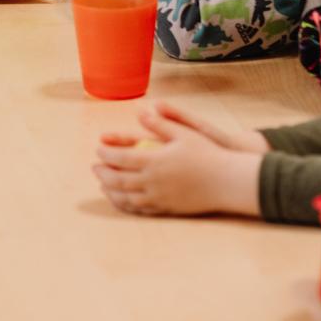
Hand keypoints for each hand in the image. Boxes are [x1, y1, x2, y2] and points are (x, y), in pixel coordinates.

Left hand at [92, 103, 265, 215]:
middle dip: (103, 173)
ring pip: (126, 197)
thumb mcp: (185, 133)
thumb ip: (160, 124)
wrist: (226, 182)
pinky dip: (125, 204)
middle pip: (118, 179)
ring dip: (110, 190)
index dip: (106, 154)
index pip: (121, 158)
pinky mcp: (166, 208)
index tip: (98, 150)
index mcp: (155, 160)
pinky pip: (140, 208)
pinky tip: (122, 199)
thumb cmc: (208, 153)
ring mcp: (159, 197)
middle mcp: (153, 181)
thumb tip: (141, 111)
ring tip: (103, 184)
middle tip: (94, 167)